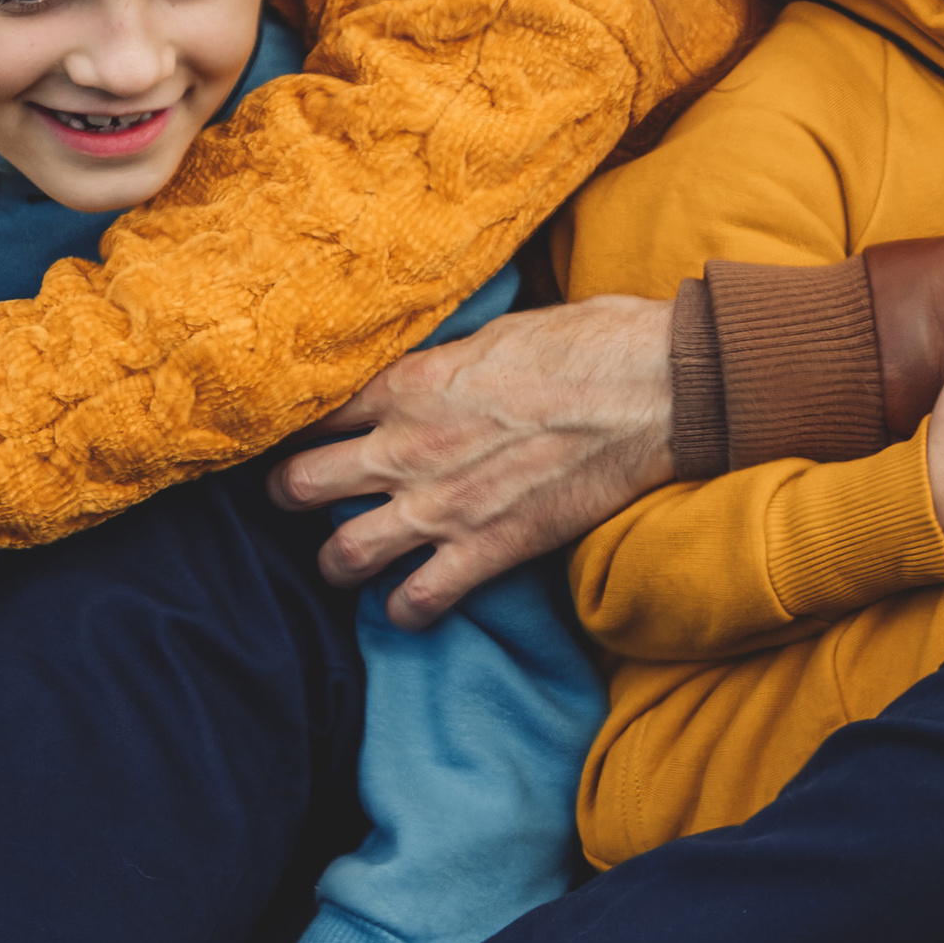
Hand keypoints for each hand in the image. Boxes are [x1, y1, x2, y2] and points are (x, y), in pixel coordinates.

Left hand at [271, 295, 674, 626]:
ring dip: (338, 560)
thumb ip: (447, 362)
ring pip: (340, 554)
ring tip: (347, 558)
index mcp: (409, 383)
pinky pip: (415, 602)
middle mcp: (408, 447)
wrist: (652, 390)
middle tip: (302, 498)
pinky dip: (404, 610)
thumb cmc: (588, 344)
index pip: (315, 411)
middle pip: (300, 484)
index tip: (303, 434)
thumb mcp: (497, 332)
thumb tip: (437, 369)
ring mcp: (442, 506)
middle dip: (292, 494)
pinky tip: (409, 603)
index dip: (299, 425)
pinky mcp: (487, 550)